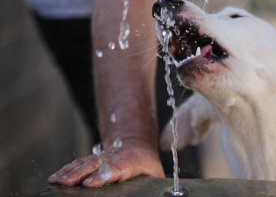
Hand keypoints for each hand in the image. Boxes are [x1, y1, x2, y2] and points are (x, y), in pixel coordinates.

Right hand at [48, 139, 163, 186]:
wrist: (136, 143)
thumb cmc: (146, 163)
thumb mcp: (154, 173)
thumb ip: (152, 183)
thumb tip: (161, 195)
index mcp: (130, 162)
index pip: (116, 168)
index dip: (103, 175)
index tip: (91, 182)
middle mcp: (113, 157)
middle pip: (94, 165)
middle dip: (79, 174)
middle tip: (65, 183)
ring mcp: (101, 157)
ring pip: (83, 162)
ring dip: (69, 171)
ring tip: (56, 180)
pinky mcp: (93, 159)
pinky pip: (78, 163)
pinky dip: (66, 169)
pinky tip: (55, 177)